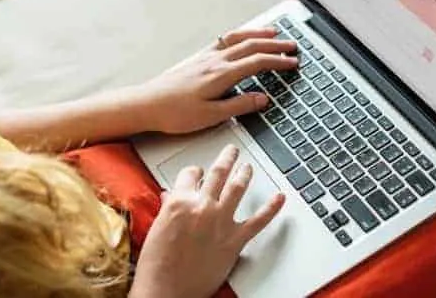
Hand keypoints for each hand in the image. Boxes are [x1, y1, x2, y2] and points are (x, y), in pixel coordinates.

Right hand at [130, 145, 285, 297]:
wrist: (166, 291)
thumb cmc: (156, 265)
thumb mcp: (156, 228)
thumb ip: (168, 209)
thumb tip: (170, 198)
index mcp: (180, 201)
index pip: (191, 173)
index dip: (195, 171)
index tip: (199, 172)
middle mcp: (203, 206)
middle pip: (218, 173)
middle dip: (227, 158)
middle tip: (232, 151)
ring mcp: (221, 221)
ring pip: (238, 187)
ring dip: (245, 173)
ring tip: (248, 167)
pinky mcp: (235, 240)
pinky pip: (258, 220)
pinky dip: (271, 208)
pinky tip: (279, 198)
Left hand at [134, 28, 297, 133]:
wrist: (146, 104)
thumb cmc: (174, 113)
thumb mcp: (211, 116)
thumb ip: (239, 106)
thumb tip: (263, 98)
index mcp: (221, 75)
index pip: (257, 63)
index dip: (278, 62)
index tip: (293, 62)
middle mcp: (215, 61)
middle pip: (251, 46)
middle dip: (275, 45)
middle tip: (293, 46)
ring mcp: (205, 58)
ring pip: (238, 39)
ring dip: (258, 34)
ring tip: (273, 33)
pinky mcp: (197, 59)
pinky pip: (224, 41)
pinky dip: (238, 35)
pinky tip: (240, 37)